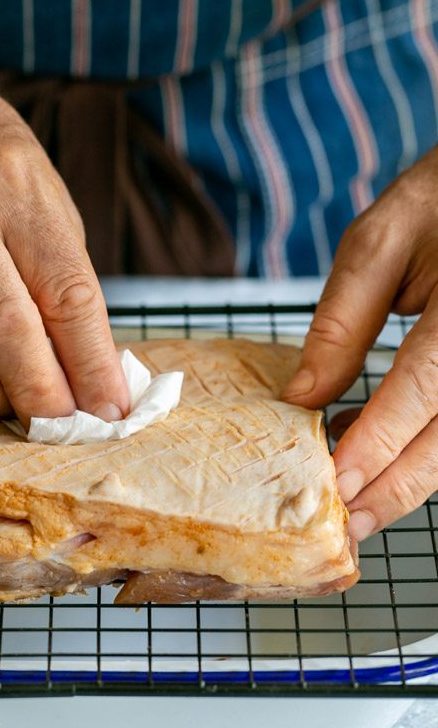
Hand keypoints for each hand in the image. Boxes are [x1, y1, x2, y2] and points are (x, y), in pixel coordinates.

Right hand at [0, 69, 128, 424]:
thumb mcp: (42, 190)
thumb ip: (61, 273)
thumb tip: (86, 365)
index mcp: (16, 187)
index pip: (64, 292)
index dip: (92, 362)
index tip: (112, 410)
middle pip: (3, 325)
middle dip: (40, 393)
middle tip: (64, 427)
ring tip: (18, 411)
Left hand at [283, 145, 437, 540]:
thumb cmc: (437, 201)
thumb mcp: (380, 242)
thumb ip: (343, 321)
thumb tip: (302, 397)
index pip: (422, 390)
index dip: (378, 445)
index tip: (335, 485)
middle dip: (395, 489)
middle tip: (344, 525)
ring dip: (407, 476)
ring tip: (350, 491)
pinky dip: (421, 446)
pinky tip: (372, 445)